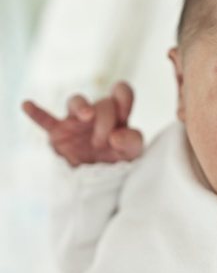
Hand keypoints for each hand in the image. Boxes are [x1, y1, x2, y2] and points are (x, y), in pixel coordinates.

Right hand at [23, 82, 142, 166]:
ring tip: (87, 117)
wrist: (99, 180)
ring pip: (76, 101)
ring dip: (82, 106)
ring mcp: (77, 122)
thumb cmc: (118, 159)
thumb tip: (116, 136)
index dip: (123, 96)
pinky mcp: (59, 134)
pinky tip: (28, 105)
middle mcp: (98, 114)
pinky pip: (46, 120)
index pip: (122, 92)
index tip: (124, 114)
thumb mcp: (132, 152)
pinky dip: (37, 113)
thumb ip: (133, 141)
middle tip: (102, 143)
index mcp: (118, 115)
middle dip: (105, 122)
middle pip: (102, 103)